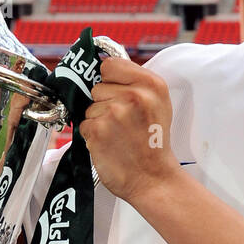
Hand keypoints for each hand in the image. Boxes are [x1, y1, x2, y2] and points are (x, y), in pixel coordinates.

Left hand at [79, 55, 177, 204]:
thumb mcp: (158, 104)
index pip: (110, 65)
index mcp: (152, 84)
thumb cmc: (154, 143)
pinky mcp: (98, 130)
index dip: (110, 81)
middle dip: (106, 103)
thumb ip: (135, 82)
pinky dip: (93, 136)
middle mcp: (134, 95)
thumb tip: (105, 69)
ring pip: (90, 107)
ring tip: (119, 136)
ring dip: (99, 121)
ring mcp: (114, 112)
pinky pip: (84, 125)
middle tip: (124, 123)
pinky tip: (110, 144)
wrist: (153, 178)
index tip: (118, 95)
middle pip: (97, 87)